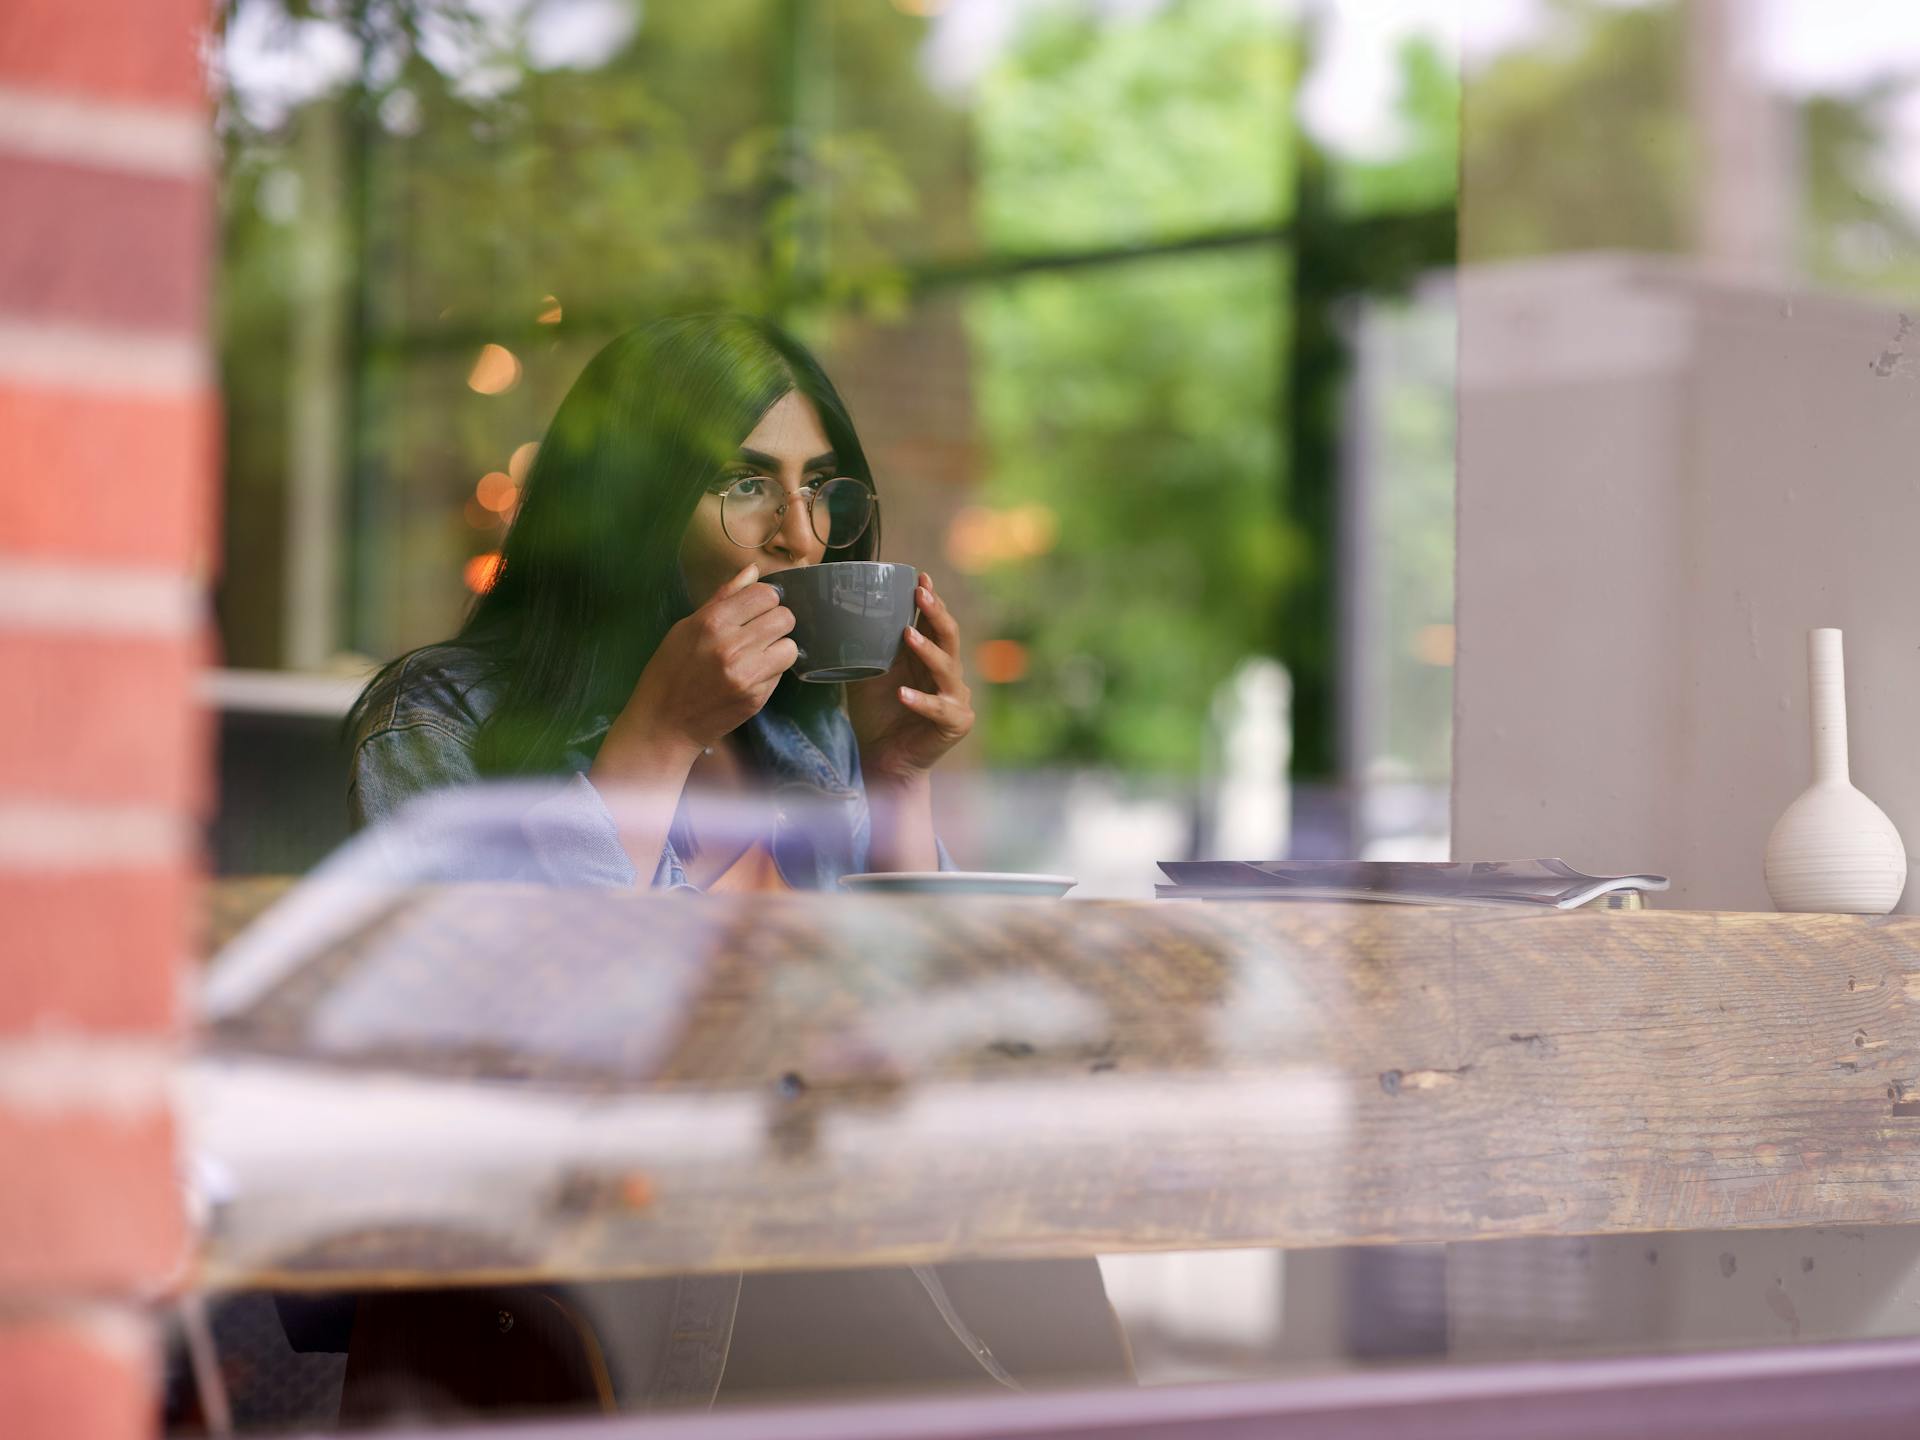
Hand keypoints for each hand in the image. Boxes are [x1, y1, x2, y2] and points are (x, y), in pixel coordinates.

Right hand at [607, 563, 796, 759]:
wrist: (664, 723)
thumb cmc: (670, 671)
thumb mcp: (686, 627)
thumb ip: (723, 597)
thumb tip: (753, 570)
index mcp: (712, 622)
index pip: (765, 594)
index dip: (764, 599)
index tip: (756, 609)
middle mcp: (732, 646)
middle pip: (785, 617)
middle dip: (776, 622)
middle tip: (760, 632)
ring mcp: (746, 674)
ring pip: (790, 646)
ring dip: (779, 648)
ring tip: (758, 654)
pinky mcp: (756, 698)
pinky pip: (781, 673)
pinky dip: (771, 671)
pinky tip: (751, 675)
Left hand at [847, 571, 974, 782]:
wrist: (885, 759)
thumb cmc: (879, 714)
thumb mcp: (869, 674)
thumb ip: (865, 648)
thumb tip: (837, 615)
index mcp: (929, 658)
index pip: (934, 623)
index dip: (931, 600)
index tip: (920, 576)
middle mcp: (948, 673)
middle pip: (948, 636)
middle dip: (935, 613)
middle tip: (920, 593)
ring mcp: (955, 697)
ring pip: (947, 668)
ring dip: (927, 650)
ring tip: (907, 634)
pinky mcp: (955, 722)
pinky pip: (938, 708)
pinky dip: (919, 700)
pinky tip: (902, 694)